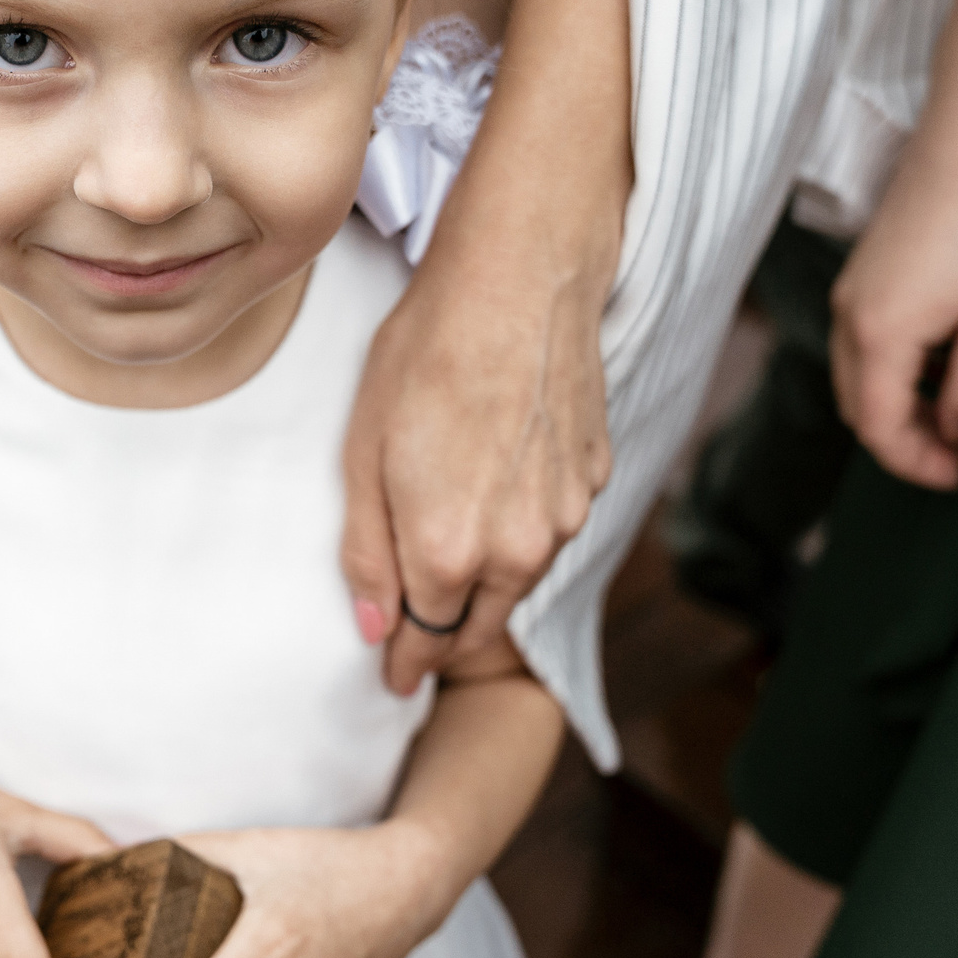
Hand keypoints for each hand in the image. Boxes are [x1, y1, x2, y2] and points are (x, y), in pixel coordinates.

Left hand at [341, 235, 612, 696]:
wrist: (520, 279)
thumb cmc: (426, 353)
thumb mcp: (363, 453)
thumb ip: (367, 552)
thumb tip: (375, 626)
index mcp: (450, 551)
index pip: (426, 639)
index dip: (405, 663)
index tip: (393, 678)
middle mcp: (519, 550)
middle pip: (478, 624)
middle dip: (444, 638)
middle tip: (417, 645)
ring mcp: (565, 517)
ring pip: (519, 580)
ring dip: (485, 587)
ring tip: (453, 574)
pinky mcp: (594, 480)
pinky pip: (550, 530)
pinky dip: (521, 533)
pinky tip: (498, 498)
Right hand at [829, 110, 957, 488]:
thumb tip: (955, 426)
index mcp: (878, 336)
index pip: (879, 428)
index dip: (916, 463)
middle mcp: (850, 315)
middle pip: (857, 406)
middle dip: (901, 439)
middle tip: (956, 454)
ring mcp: (853, 288)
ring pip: (857, 373)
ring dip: (895, 404)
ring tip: (952, 413)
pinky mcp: (867, 266)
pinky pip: (864, 339)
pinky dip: (892, 368)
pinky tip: (941, 362)